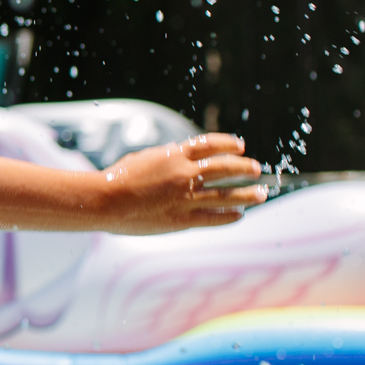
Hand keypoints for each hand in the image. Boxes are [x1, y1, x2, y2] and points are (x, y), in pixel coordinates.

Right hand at [99, 134, 266, 233]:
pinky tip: (239, 215)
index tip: (240, 146)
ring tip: (261, 193)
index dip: (228, 144)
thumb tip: (178, 154)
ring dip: (247, 193)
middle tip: (256, 169)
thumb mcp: (142, 158)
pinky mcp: (181, 219)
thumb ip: (164, 157)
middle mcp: (184, 174)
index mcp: (174, 155)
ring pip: (226, 194)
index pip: (210, 145)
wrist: (103, 201)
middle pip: (225, 167)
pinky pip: (213, 217)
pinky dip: (229, 216)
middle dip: (244, 168)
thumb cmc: (116, 178)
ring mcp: (185, 198)